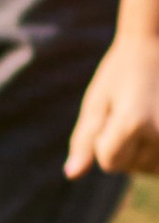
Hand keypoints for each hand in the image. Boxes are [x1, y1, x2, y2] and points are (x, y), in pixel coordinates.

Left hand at [66, 35, 158, 178]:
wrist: (157, 47)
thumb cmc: (121, 73)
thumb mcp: (96, 103)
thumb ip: (84, 141)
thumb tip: (71, 175)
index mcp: (134, 122)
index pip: (109, 163)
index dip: (103, 142)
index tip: (114, 112)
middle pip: (130, 167)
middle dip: (124, 146)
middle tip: (134, 109)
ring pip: (149, 168)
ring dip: (142, 150)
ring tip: (147, 115)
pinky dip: (155, 151)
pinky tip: (154, 126)